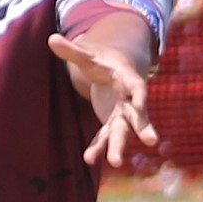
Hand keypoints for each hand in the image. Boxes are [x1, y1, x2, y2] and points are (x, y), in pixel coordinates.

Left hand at [48, 32, 157, 167]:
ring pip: (123, 132)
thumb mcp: (88, 56)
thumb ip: (72, 51)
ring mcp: (122, 113)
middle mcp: (129, 99)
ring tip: (115, 163)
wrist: (114, 71)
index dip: (140, 95)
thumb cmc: (102, 62)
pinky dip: (99, 147)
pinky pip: (106, 136)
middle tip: (152, 141)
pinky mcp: (112, 122)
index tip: (141, 106)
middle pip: (137, 115)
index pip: (138, 87)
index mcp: (127, 78)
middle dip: (143, 128)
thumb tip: (51, 38)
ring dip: (118, 147)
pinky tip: (89, 159)